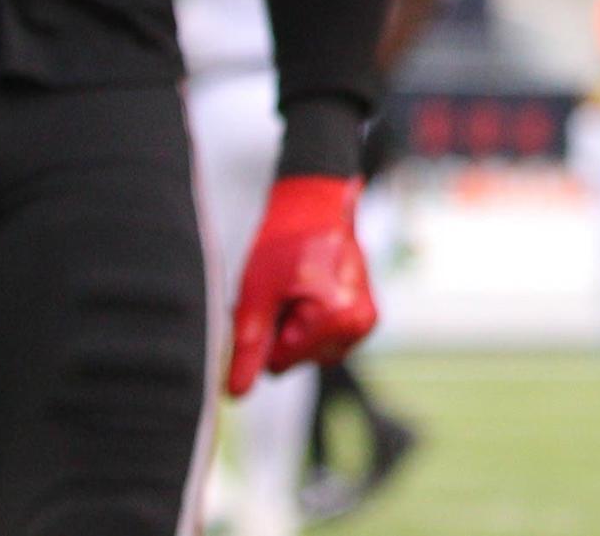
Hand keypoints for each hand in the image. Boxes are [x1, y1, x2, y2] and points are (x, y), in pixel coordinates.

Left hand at [228, 175, 377, 396]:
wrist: (314, 203)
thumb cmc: (285, 241)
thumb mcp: (257, 292)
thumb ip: (249, 346)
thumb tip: (235, 394)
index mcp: (339, 319)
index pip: (278, 363)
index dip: (263, 332)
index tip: (269, 297)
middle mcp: (360, 325)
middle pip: (297, 360)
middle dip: (280, 331)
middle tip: (281, 290)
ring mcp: (364, 322)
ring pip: (308, 351)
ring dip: (293, 327)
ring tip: (293, 288)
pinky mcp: (363, 317)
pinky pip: (323, 339)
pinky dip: (308, 321)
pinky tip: (306, 291)